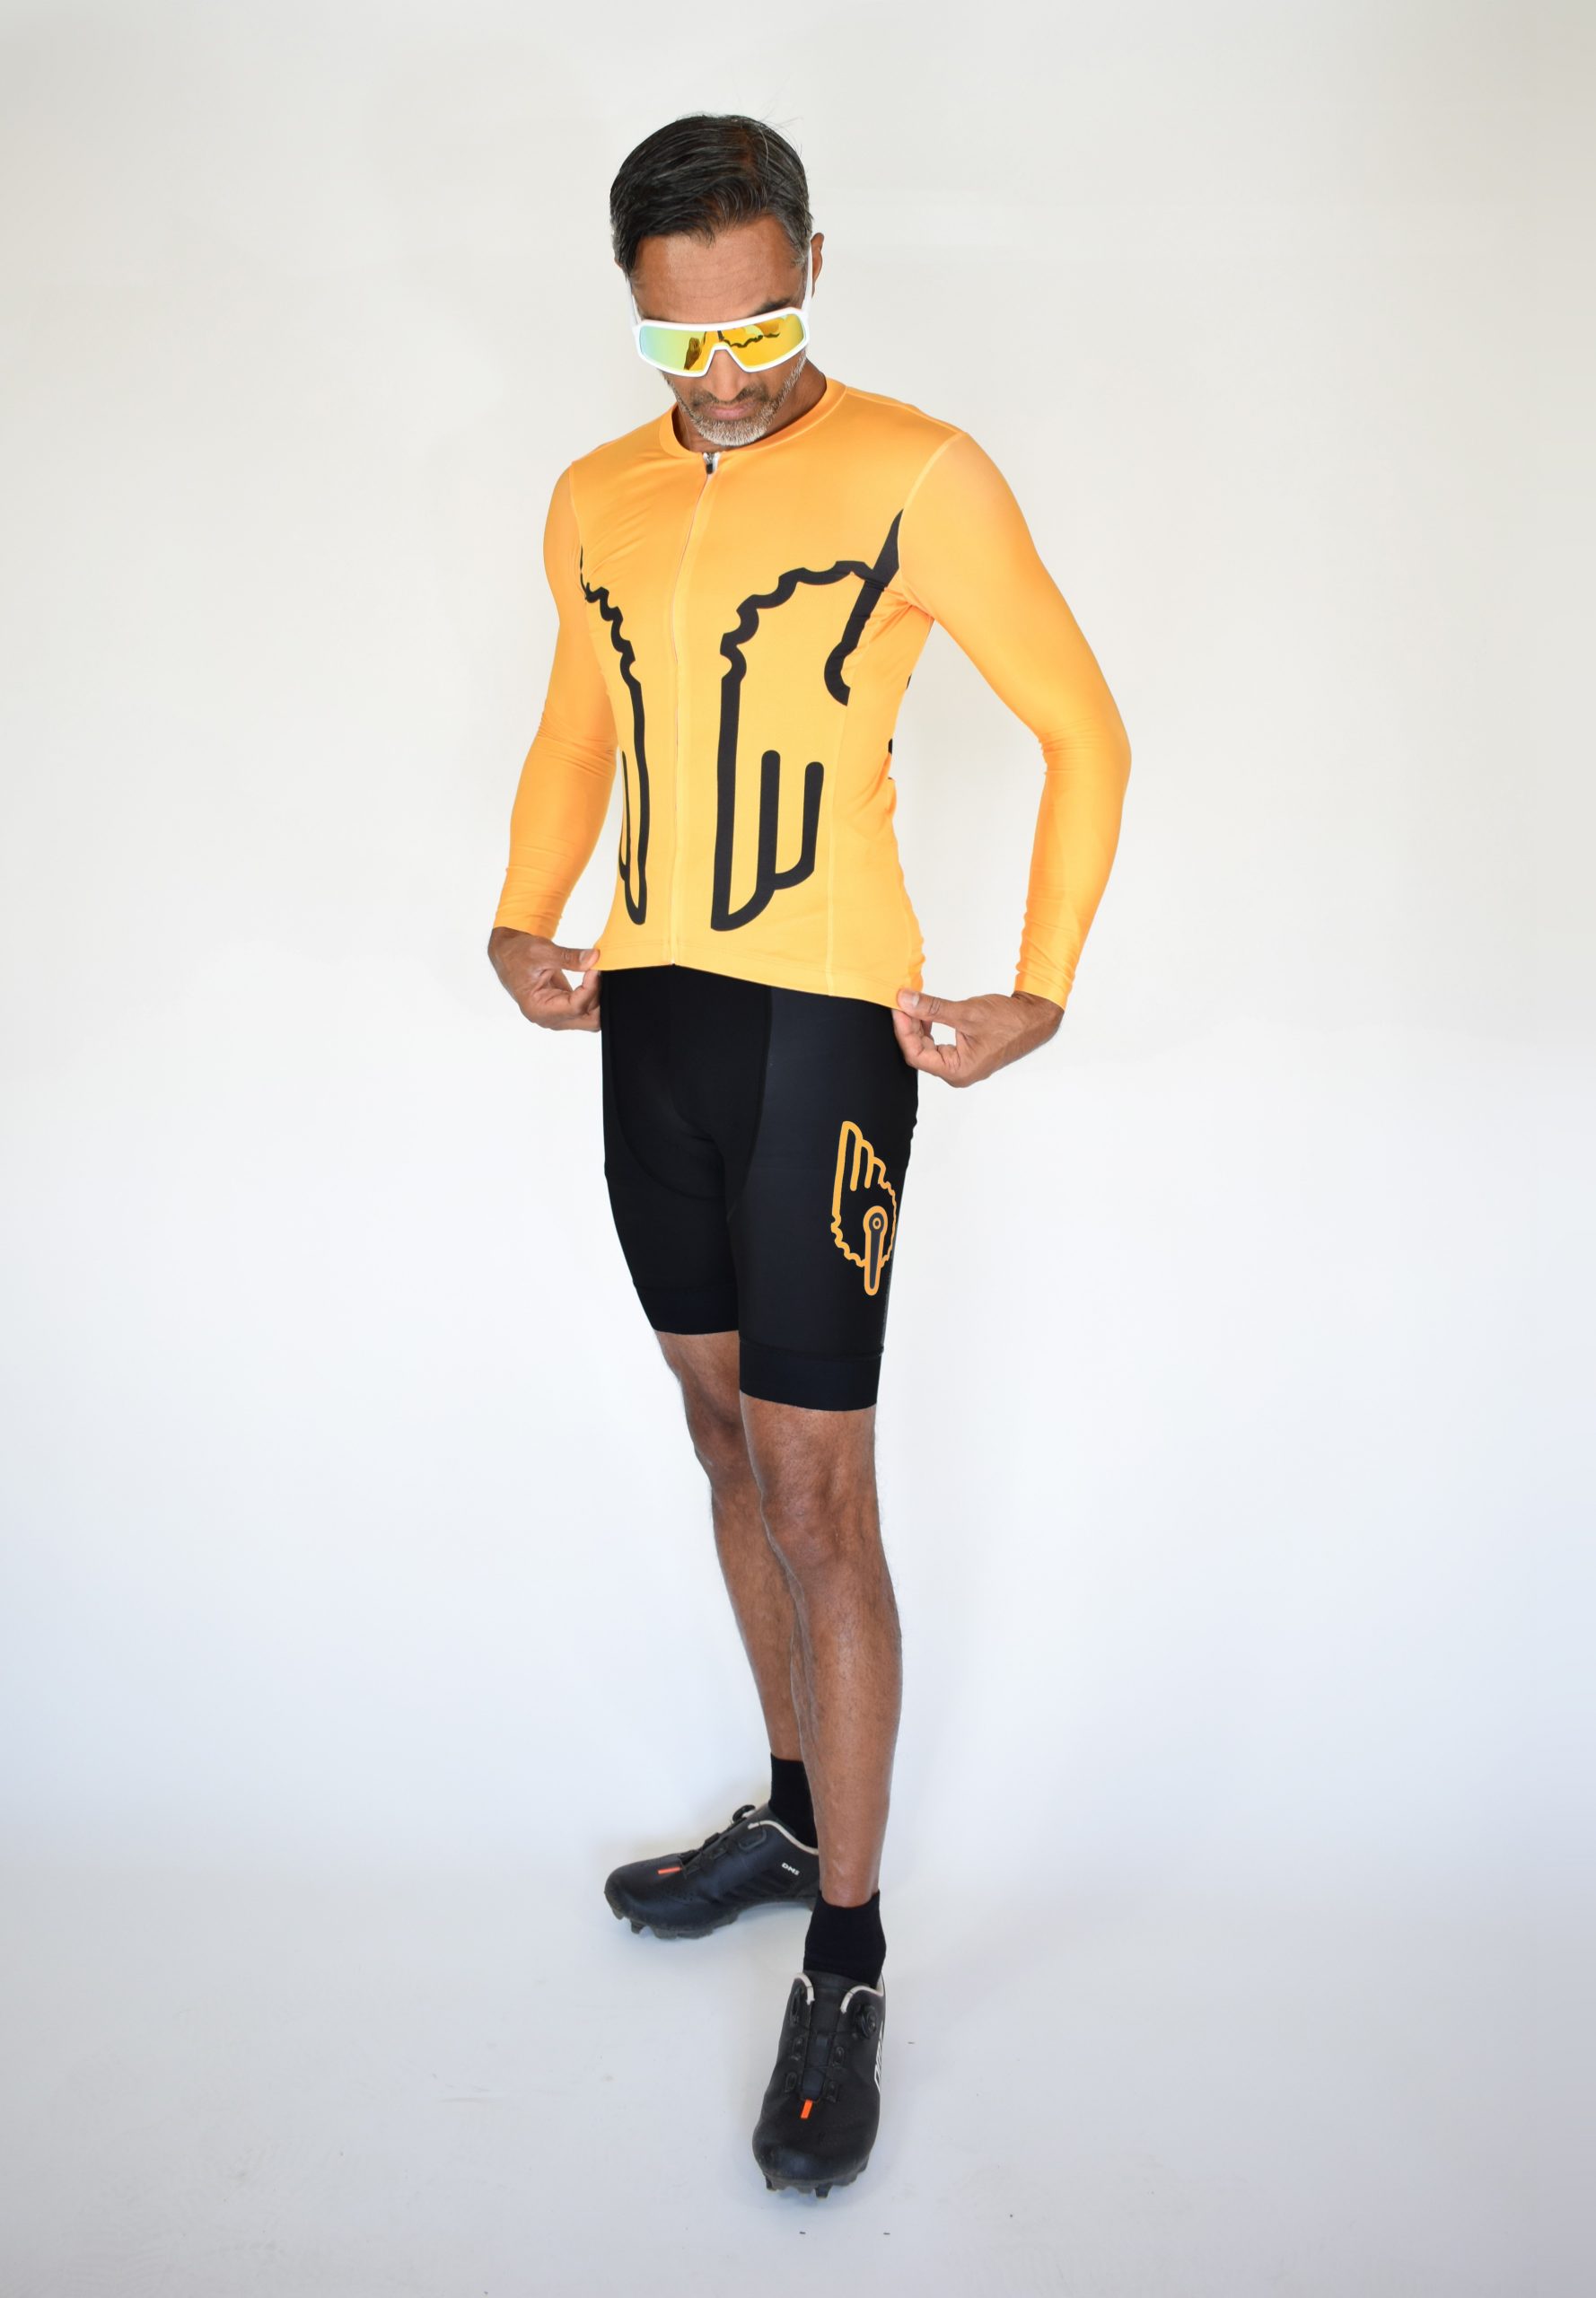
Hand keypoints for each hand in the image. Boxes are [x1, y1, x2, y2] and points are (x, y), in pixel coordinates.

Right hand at [487, 926, 601, 1031]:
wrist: (509, 955)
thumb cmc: (518, 954)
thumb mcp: (541, 951)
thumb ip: (569, 957)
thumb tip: (594, 958)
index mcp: (537, 1008)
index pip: (576, 1007)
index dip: (591, 988)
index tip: (596, 968)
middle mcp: (548, 1018)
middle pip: (588, 1020)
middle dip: (598, 998)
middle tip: (598, 972)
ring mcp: (557, 1016)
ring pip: (591, 1017)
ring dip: (597, 997)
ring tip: (595, 973)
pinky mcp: (563, 1010)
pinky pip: (586, 1010)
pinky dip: (593, 995)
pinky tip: (592, 977)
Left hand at [891, 984, 1061, 1084]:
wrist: (1033, 1020)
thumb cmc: (1009, 1021)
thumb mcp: (966, 1012)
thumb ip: (932, 1008)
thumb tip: (906, 1001)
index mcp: (958, 1071)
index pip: (916, 1055)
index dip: (903, 1030)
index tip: (898, 1008)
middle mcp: (957, 1074)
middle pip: (919, 1053)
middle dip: (908, 1027)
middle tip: (902, 1003)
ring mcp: (960, 1066)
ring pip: (926, 1049)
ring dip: (917, 1027)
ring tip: (912, 1006)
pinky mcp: (963, 1056)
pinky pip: (937, 1046)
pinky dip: (928, 1030)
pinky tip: (925, 1015)